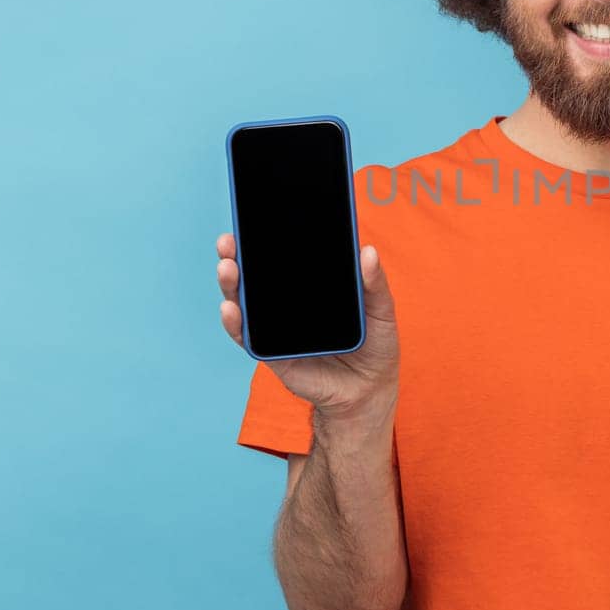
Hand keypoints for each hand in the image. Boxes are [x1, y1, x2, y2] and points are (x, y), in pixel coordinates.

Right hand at [217, 232, 399, 417]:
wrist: (369, 391)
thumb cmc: (375, 346)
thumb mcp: (381, 311)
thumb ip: (375, 284)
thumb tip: (368, 252)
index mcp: (311, 286)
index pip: (283, 257)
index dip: (266, 238)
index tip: (253, 218)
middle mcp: (287, 304)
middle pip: (256, 275)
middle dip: (237, 255)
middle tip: (229, 241)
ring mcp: (277, 327)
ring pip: (245, 302)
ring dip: (231, 285)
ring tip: (228, 267)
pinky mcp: (273, 354)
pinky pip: (249, 337)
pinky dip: (237, 324)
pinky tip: (231, 309)